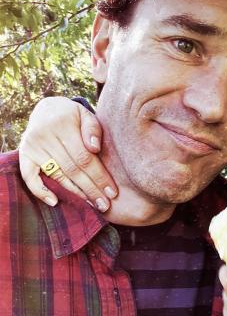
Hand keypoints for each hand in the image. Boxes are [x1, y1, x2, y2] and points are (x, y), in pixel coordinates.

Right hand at [19, 96, 117, 210]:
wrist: (48, 109)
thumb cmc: (74, 116)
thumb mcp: (86, 115)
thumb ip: (93, 129)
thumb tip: (94, 148)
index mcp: (63, 125)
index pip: (84, 158)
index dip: (99, 176)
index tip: (112, 192)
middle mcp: (44, 136)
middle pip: (72, 170)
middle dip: (91, 189)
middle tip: (105, 205)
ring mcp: (32, 146)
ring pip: (57, 176)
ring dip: (75, 193)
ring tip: (92, 205)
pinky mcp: (24, 154)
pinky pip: (29, 176)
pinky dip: (40, 191)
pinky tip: (55, 202)